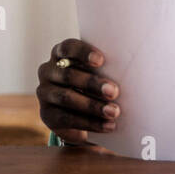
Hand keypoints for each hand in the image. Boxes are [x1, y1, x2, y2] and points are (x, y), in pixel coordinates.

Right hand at [37, 38, 120, 152]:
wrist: (77, 112)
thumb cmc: (92, 83)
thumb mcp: (96, 72)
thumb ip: (104, 68)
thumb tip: (130, 70)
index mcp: (60, 53)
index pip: (68, 47)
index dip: (83, 52)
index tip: (101, 60)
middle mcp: (47, 71)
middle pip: (68, 75)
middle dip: (93, 83)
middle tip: (114, 91)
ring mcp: (44, 93)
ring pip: (66, 98)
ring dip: (92, 106)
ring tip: (114, 111)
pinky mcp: (46, 115)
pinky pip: (67, 119)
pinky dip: (90, 123)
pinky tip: (107, 125)